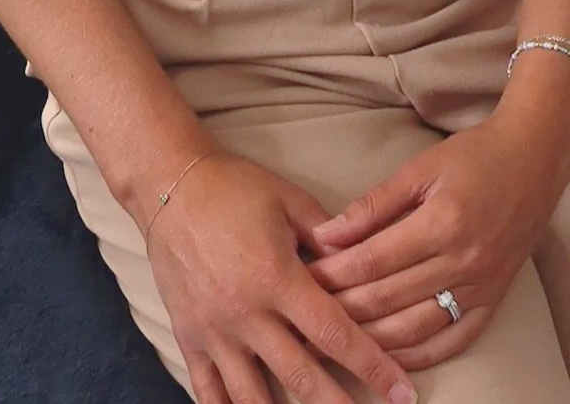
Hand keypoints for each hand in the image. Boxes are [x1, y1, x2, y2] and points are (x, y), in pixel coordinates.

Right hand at [144, 148, 417, 403]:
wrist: (170, 187)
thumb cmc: (235, 187)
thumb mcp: (289, 199)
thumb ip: (328, 235)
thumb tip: (364, 260)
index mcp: (278, 278)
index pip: (334, 333)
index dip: (371, 365)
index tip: (399, 390)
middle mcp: (247, 315)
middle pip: (301, 377)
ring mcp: (214, 333)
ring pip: (254, 397)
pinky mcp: (188, 339)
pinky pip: (208, 392)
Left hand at [305, 97, 569, 373]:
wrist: (536, 158)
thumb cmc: (477, 155)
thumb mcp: (421, 167)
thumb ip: (374, 204)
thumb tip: (327, 234)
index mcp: (442, 222)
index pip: (372, 262)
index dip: (333, 275)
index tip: (303, 280)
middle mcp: (463, 261)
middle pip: (387, 300)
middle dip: (341, 311)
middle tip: (306, 317)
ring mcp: (481, 286)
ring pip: (414, 329)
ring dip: (371, 340)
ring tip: (336, 341)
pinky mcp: (494, 300)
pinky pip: (452, 340)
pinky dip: (418, 356)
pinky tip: (390, 358)